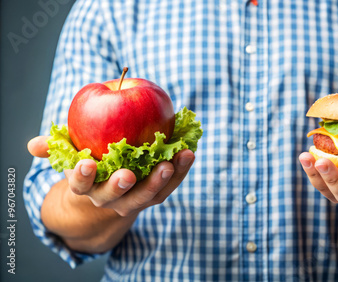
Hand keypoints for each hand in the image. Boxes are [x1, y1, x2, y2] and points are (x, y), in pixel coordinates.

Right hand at [28, 136, 193, 216]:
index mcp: (87, 187)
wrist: (113, 186)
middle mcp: (111, 198)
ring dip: (161, 180)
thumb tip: (33, 144)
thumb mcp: (71, 155)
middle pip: (117, 196)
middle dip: (122, 186)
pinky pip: (170, 185)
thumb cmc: (91, 162)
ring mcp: (136, 199)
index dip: (82, 175)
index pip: (81, 184)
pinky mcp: (157, 194)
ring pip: (149, 195)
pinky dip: (180, 171)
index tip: (86, 163)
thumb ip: (56, 149)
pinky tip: (189, 153)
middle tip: (129, 175)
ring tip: (172, 162)